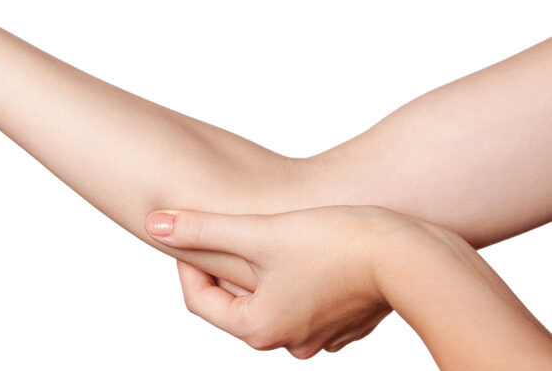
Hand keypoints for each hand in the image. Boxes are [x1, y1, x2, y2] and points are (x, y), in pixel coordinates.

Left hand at [144, 206, 408, 358]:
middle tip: (232, 228)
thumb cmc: (338, 243)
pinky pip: (302, 297)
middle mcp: (287, 342)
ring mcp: (318, 335)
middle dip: (228, 264)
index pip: (199, 299)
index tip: (194, 229)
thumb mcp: (260, 233)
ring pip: (270, 296)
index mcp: (258, 328)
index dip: (189, 260)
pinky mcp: (343, 321)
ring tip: (270, 234)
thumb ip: (203, 230)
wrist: (413, 255)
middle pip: (235, 300)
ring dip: (263, 268)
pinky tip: (305, 248)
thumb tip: (153, 224)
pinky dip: (294, 274)